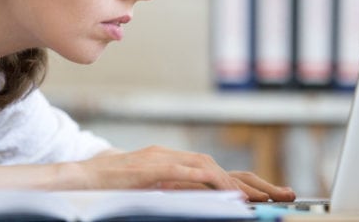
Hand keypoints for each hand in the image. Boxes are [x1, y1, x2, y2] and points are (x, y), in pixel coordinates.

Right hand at [76, 146, 295, 201]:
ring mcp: (159, 160)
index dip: (245, 182)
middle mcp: (170, 157)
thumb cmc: (108, 189)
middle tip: (283, 194)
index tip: (269, 196)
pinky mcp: (148, 167)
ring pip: (206, 166)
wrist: (75, 179)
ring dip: (235, 181)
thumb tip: (204, 202)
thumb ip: (172, 193)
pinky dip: (207, 180)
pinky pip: (183, 172)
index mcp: (171, 163)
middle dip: (253, 181)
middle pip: (219, 167)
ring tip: (260, 197)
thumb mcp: (146, 192)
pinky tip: (224, 189)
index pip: (215, 171)